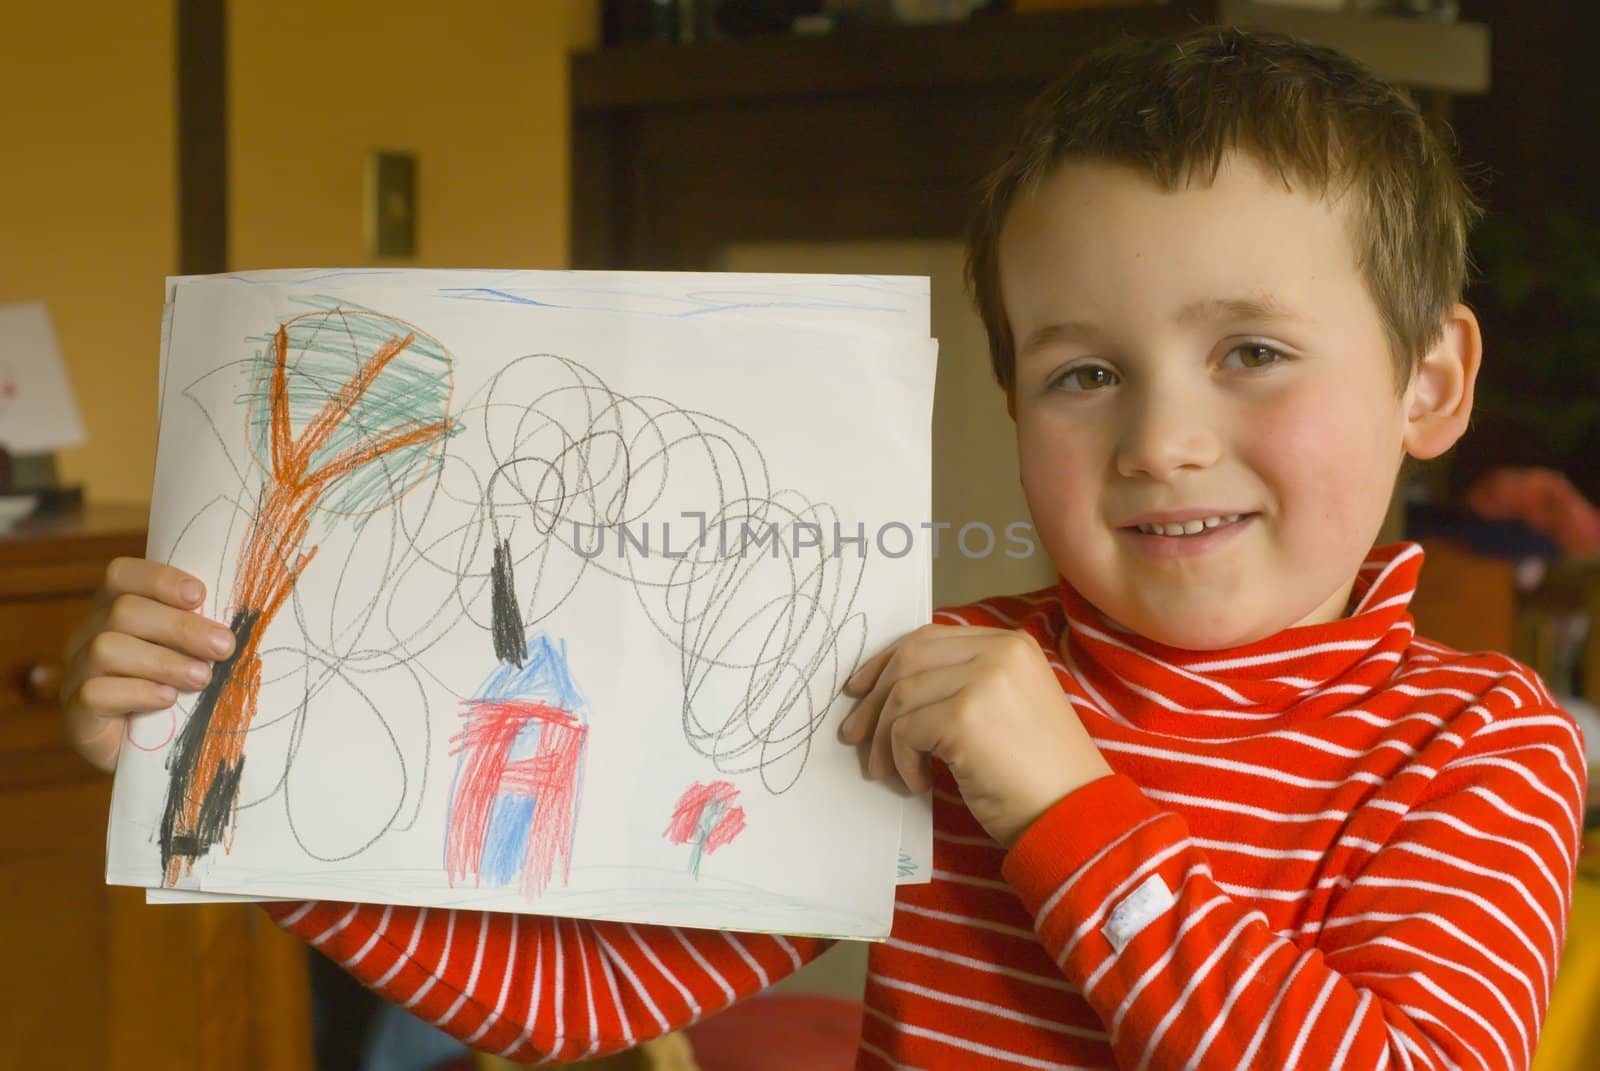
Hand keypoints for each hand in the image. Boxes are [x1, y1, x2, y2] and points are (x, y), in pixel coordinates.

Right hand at [60, 557, 235, 771]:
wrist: (152, 758)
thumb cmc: (181, 695)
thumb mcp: (192, 656)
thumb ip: (202, 633)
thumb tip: (242, 618)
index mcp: (113, 611)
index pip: (120, 575)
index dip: (159, 579)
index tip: (200, 595)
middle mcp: (86, 636)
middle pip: (122, 612)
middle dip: (180, 627)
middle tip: (224, 646)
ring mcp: (76, 675)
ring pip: (106, 649)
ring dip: (163, 661)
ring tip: (202, 679)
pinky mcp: (75, 716)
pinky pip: (95, 693)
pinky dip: (137, 692)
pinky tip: (167, 700)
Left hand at [838, 624, 1111, 845]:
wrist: (1076, 815)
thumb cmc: (1040, 774)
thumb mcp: (1006, 708)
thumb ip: (963, 682)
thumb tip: (887, 688)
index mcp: (1011, 644)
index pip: (929, 638)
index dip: (886, 662)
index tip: (860, 691)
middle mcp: (999, 652)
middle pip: (908, 660)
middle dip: (873, 699)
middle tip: (854, 735)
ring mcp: (983, 680)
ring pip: (901, 696)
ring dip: (883, 740)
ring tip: (887, 771)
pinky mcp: (965, 716)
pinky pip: (905, 731)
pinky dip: (900, 761)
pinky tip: (918, 784)